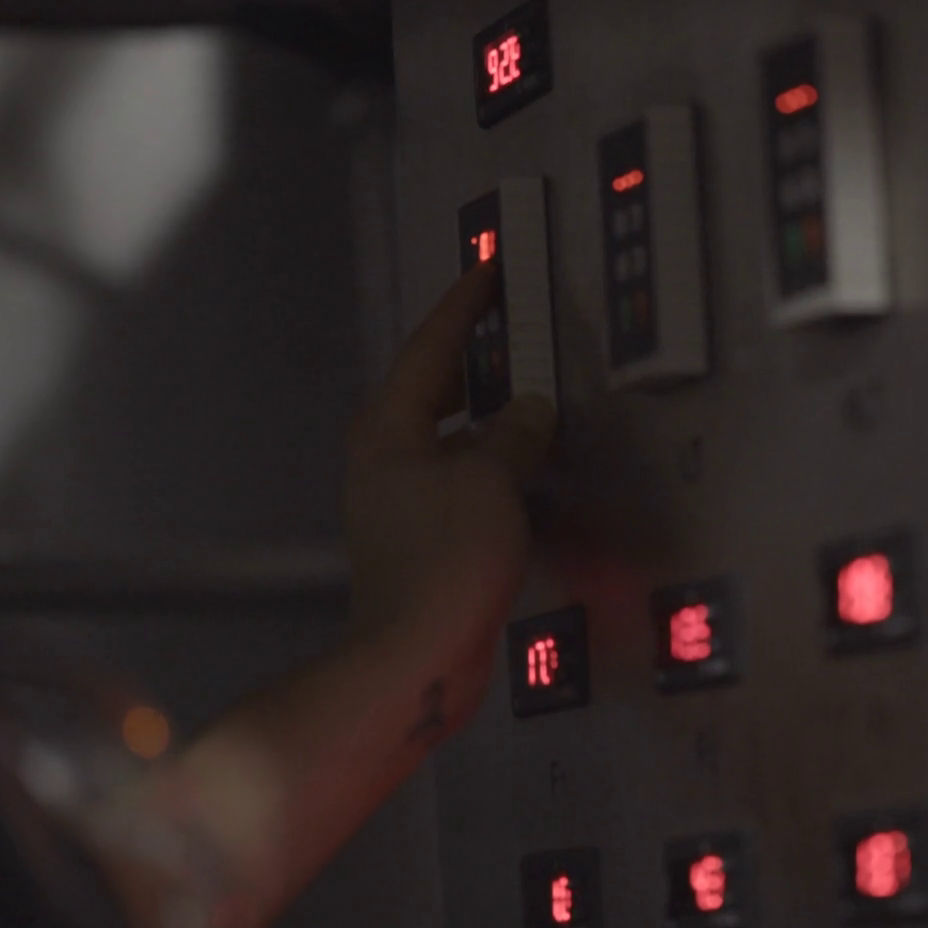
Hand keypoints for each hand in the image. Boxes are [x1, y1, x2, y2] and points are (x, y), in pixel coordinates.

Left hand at [342, 262, 556, 742]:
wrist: (419, 656)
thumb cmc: (442, 562)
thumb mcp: (491, 478)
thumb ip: (515, 434)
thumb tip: (531, 410)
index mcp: (389, 428)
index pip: (432, 346)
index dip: (466, 306)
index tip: (490, 271)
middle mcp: (388, 460)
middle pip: (438, 390)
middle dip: (480, 360)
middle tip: (518, 327)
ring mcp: (404, 504)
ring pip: (457, 441)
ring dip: (496, 422)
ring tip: (540, 398)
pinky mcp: (428, 543)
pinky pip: (470, 486)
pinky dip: (503, 472)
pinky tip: (538, 476)